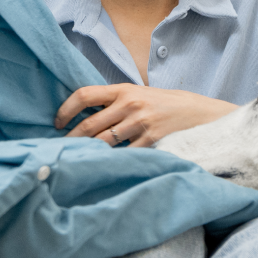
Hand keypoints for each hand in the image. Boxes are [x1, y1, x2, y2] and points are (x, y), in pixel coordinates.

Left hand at [57, 84, 239, 147]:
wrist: (201, 113)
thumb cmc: (166, 105)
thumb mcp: (140, 95)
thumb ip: (116, 102)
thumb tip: (85, 117)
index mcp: (123, 89)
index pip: (84, 95)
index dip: (65, 109)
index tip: (57, 123)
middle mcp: (130, 103)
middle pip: (89, 124)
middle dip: (71, 139)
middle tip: (61, 150)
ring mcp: (141, 122)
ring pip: (103, 143)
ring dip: (88, 153)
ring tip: (77, 160)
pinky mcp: (152, 140)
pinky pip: (125, 154)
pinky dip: (113, 162)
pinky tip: (105, 167)